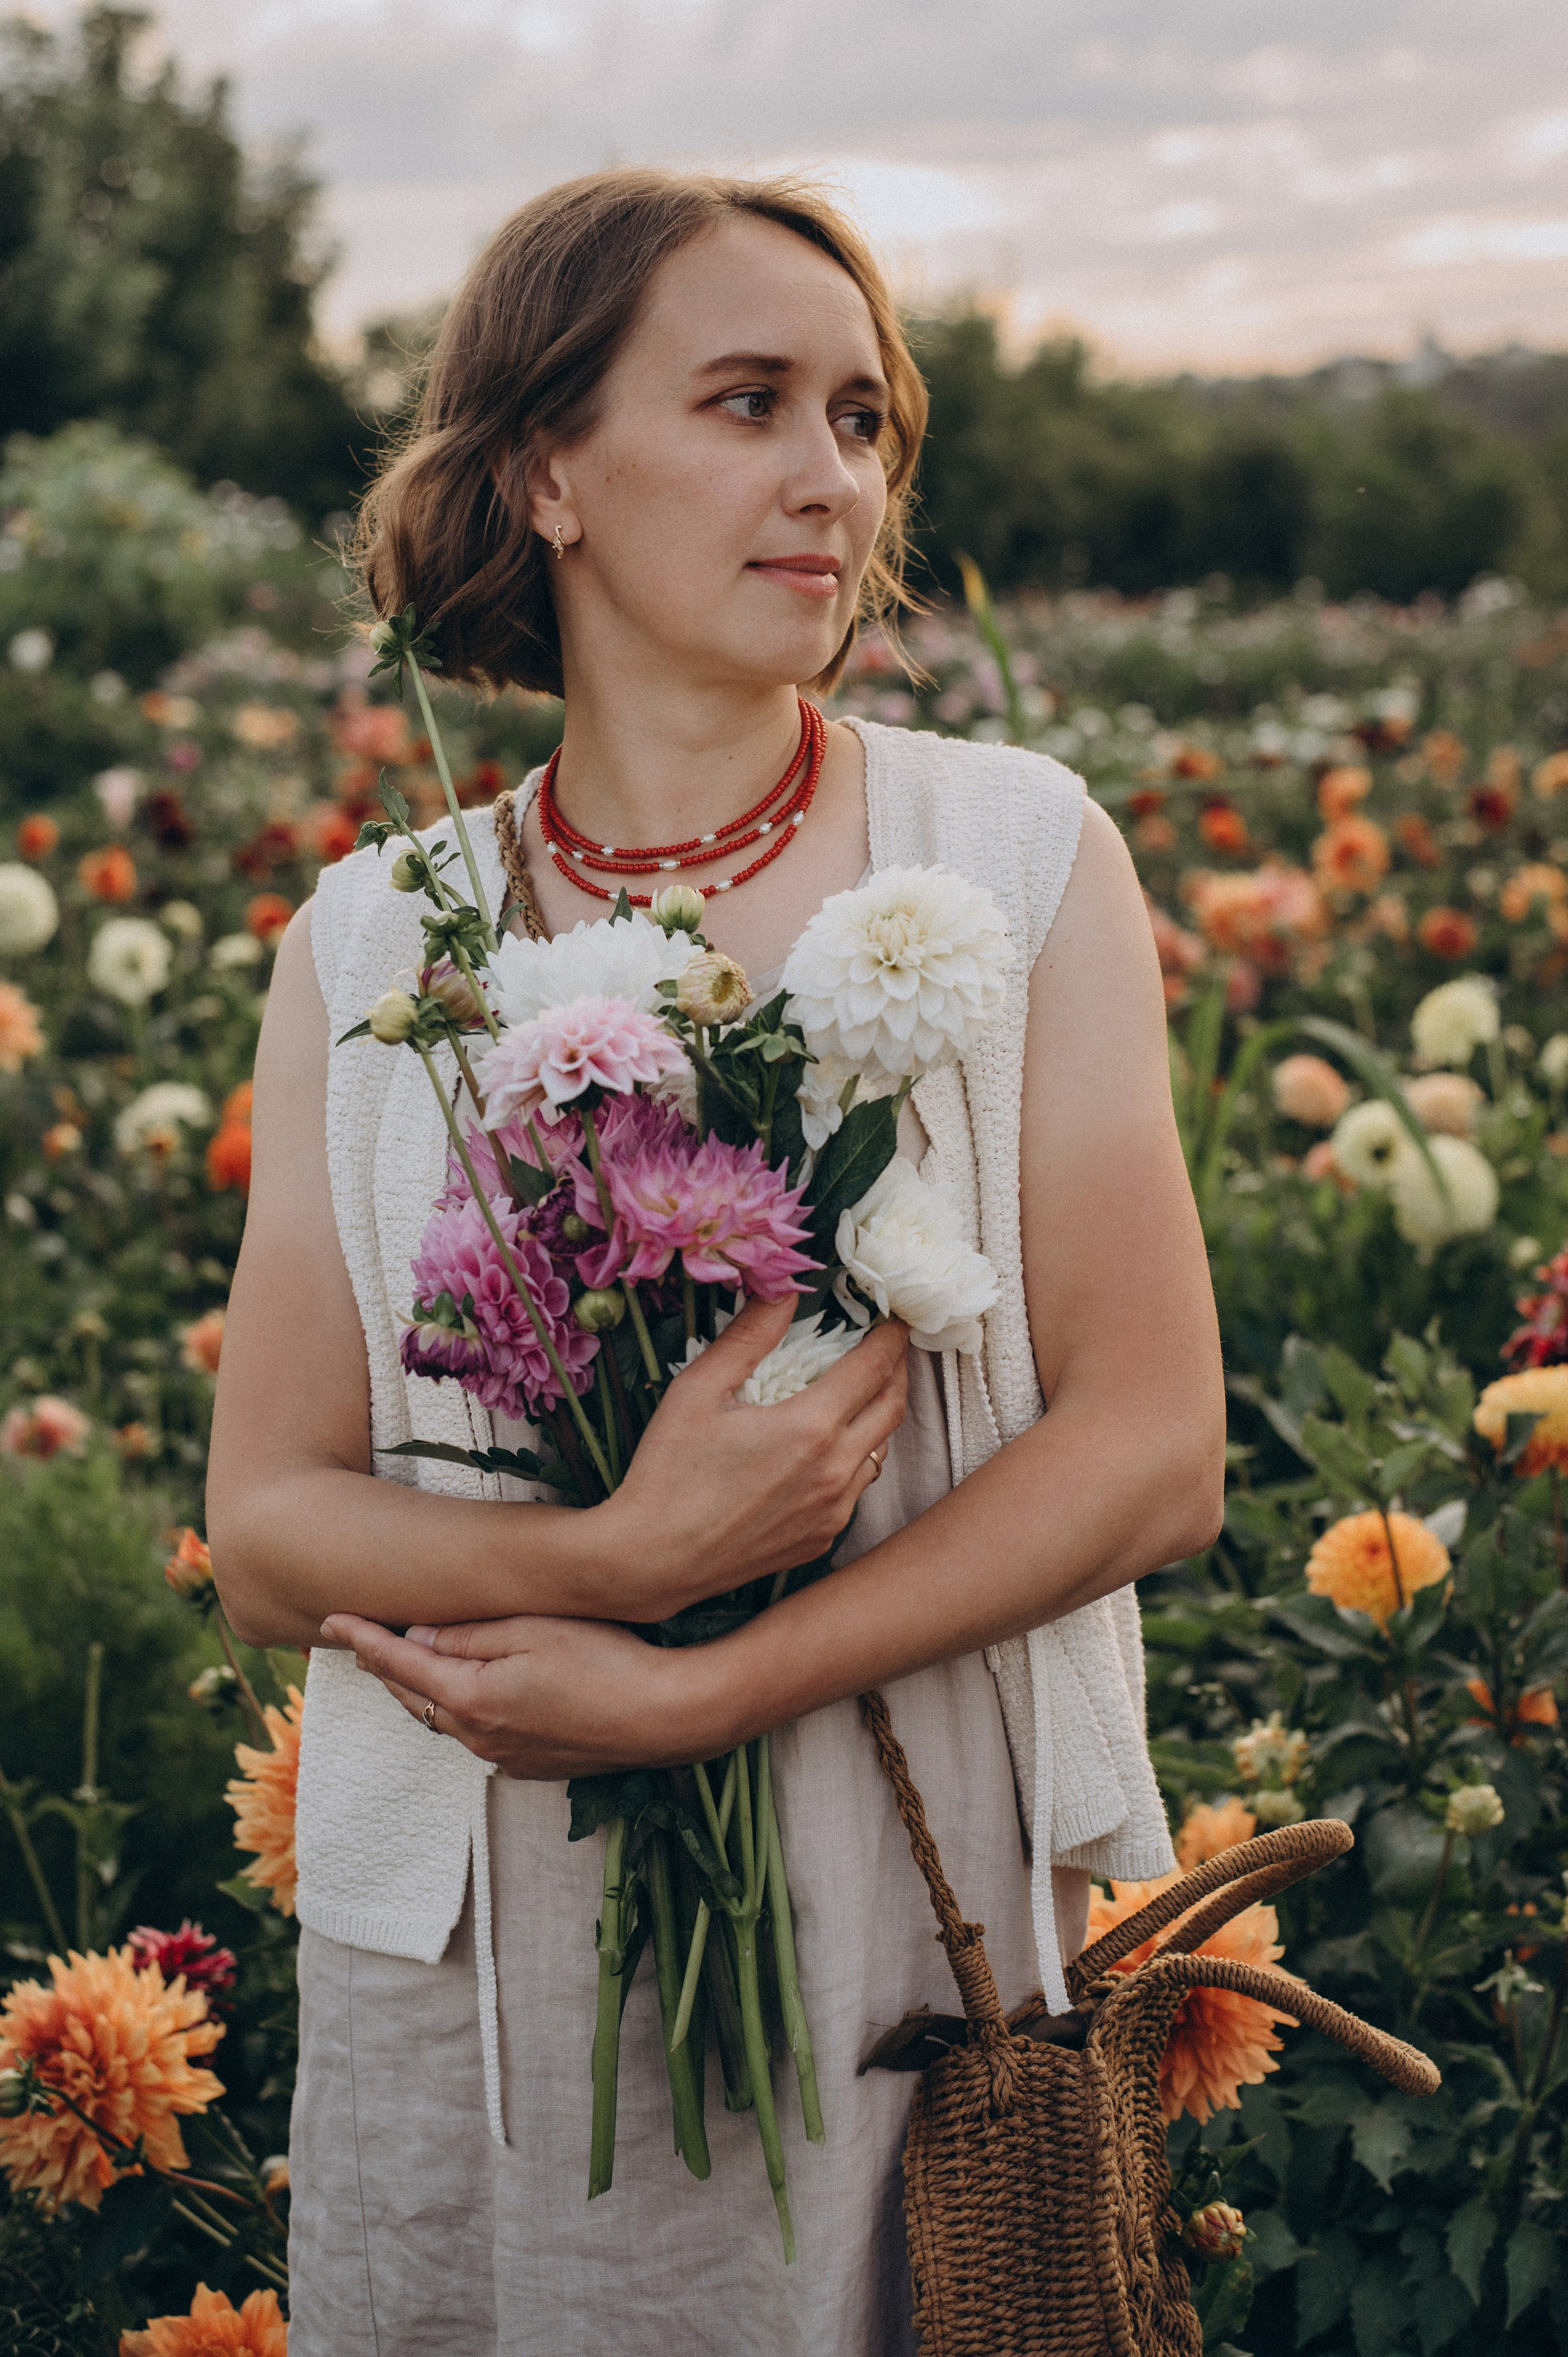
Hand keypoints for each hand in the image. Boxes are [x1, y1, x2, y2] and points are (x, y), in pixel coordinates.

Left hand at [320, 1612, 704, 1778]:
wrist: (670, 1715)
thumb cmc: (607, 1660)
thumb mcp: (533, 1629)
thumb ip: (470, 1634)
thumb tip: (420, 1637)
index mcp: (471, 1698)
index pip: (399, 1664)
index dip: (363, 1638)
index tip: (330, 1618)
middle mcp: (478, 1737)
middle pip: (413, 1697)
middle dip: (384, 1665)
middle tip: (357, 1636)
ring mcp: (506, 1758)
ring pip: (443, 1718)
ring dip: (420, 1689)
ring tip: (404, 1660)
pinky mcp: (534, 1766)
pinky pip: (478, 1735)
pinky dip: (459, 1709)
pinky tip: (468, 1691)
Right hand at [592, 1295, 908, 1619]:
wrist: (652, 1560)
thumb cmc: (668, 1472)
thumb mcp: (699, 1389)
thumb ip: (749, 1334)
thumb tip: (783, 1286)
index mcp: (810, 1428)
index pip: (876, 1366)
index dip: (891, 1335)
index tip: (893, 1318)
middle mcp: (835, 1471)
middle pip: (893, 1407)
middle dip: (896, 1370)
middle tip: (886, 1348)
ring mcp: (833, 1511)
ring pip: (879, 1451)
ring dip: (876, 1417)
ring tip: (855, 1394)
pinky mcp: (822, 1538)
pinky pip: (856, 1489)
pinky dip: (853, 1460)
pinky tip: (823, 1450)